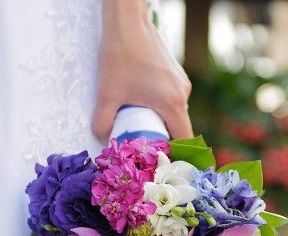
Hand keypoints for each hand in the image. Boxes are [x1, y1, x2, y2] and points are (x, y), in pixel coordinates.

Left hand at [92, 0, 192, 140]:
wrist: (127, 22)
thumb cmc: (119, 56)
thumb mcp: (107, 93)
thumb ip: (103, 121)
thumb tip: (103, 139)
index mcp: (172, 103)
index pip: (184, 139)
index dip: (176, 154)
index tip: (162, 161)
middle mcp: (182, 94)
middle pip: (178, 126)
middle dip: (163, 137)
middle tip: (143, 144)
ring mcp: (181, 82)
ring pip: (174, 111)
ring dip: (160, 120)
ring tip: (139, 122)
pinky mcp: (175, 73)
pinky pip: (171, 97)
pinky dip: (160, 105)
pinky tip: (141, 100)